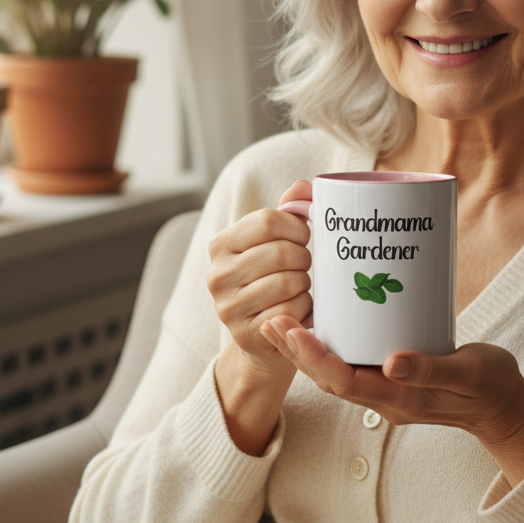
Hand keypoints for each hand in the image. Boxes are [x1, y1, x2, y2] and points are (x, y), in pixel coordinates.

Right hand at [207, 180, 314, 374]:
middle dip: (304, 258)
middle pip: (282, 252)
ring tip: (299, 287)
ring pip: (289, 282)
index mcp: (221, 244)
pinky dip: (305, 309)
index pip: (269, 220)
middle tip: (304, 266)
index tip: (303, 238)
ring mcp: (229, 307)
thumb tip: (305, 187)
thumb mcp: (273, 244)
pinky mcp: (245, 334)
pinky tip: (299, 309)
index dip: (297, 227)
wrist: (261, 335)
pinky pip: (291, 311)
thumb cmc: (271, 280)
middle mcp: (218, 275)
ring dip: (305, 285)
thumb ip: (287, 213)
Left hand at [260, 316, 523, 485]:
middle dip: (297, 353)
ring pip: (336, 373)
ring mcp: (387, 390)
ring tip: (281, 321)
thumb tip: (392, 362)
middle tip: (271, 320)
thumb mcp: (470, 374)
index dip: (315, 358)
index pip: (344, 381)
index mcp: (400, 399)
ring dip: (306, 351)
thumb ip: (433, 370)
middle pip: (329, 379)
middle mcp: (385, 398)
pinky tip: (321, 324)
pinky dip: (329, 348)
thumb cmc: (490, 387)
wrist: (504, 408)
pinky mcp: (392, 379)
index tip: (293, 331)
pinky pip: (351, 366)